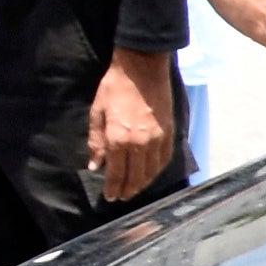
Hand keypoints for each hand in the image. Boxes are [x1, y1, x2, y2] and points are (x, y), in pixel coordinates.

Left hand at [89, 47, 178, 200]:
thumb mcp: (97, 113)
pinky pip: (164, 159)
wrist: (143, 67)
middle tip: (122, 198)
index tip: (110, 197)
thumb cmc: (114, 87)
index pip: (116, 173)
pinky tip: (151, 174)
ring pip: (152, 171)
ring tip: (135, 189)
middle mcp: (140, 143)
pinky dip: (157, 170)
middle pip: (135, 176)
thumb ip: (96, 142)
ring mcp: (157, 139)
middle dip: (127, 190)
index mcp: (118, 138)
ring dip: (143, 184)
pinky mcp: (169, 132)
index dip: (113, 188)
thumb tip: (95, 166)